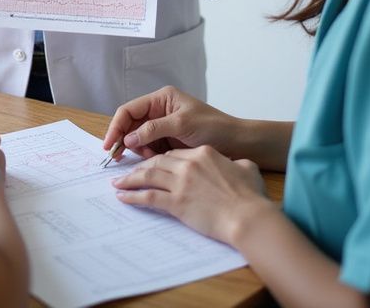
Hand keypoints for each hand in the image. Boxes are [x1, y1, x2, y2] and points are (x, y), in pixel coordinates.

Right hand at [102, 85, 239, 160]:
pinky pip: (149, 148)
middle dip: (124, 139)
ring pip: (138, 138)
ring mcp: (163, 127)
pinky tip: (152, 161)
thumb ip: (153, 129)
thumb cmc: (213, 128)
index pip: (130, 109)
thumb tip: (128, 138)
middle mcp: (160, 110)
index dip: (116, 125)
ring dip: (137, 149)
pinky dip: (147, 155)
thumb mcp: (182, 124)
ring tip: (147, 157)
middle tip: (117, 157)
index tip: (109, 144)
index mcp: (162, 98)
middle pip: (131, 123)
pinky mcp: (168, 142)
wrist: (237, 144)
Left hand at [112, 147, 272, 248]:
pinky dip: (133, 196)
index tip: (153, 164)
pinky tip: (123, 197)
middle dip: (141, 166)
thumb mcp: (246, 168)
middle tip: (130, 172)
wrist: (248, 217)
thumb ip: (236, 164)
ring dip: (130, 179)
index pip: (175, 153)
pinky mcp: (177, 203)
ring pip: (148, 175)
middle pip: (158, 161)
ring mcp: (181, 183)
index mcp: (203, 153)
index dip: (161, 159)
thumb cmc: (251, 196)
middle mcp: (188, 164)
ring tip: (118, 183)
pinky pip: (148, 196)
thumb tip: (237, 166)